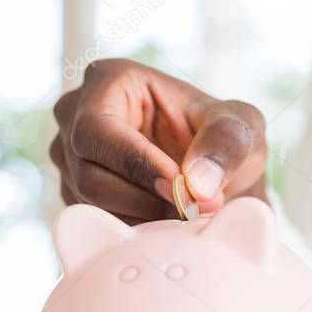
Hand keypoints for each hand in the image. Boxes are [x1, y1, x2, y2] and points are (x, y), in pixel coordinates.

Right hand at [50, 59, 266, 223]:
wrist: (214, 171)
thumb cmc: (222, 138)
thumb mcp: (241, 128)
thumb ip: (225, 145)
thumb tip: (195, 184)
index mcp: (109, 80)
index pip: (100, 130)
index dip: (138, 166)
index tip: (180, 190)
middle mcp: (76, 115)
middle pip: (89, 173)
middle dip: (145, 200)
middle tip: (193, 212)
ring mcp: (69, 157)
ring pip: (90, 204)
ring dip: (142, 220)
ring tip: (186, 217)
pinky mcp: (75, 192)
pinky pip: (94, 223)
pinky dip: (134, 231)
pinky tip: (167, 226)